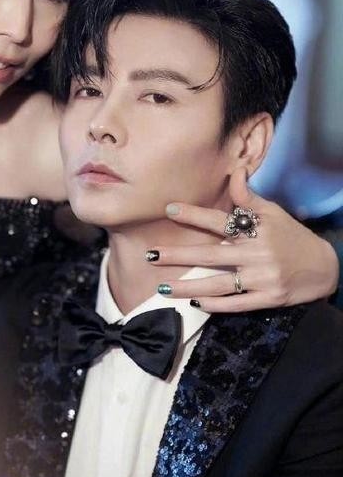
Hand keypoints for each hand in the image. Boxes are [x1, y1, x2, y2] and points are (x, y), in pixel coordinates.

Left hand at [150, 167, 339, 311]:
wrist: (326, 268)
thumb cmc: (293, 237)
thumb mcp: (273, 213)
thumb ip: (249, 197)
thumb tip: (235, 171)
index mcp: (256, 230)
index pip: (220, 220)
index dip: (194, 215)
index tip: (169, 209)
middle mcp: (257, 254)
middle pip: (211, 255)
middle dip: (179, 256)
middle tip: (151, 255)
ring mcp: (263, 279)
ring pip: (219, 284)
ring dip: (189, 287)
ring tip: (162, 288)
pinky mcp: (268, 299)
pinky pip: (238, 304)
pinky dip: (216, 305)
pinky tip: (195, 303)